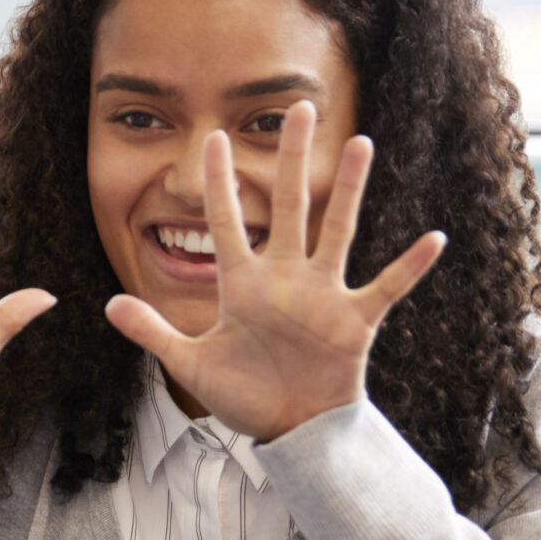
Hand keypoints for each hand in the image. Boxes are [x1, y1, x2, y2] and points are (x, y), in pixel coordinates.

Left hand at [103, 103, 444, 442]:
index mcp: (243, 286)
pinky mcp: (352, 321)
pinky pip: (385, 287)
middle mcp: (284, 279)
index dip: (220, 184)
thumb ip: (152, 331)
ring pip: (336, 230)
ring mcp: (320, 296)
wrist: (289, 430)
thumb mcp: (191, 364)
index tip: (214, 140)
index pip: (226, 224)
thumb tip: (107, 305)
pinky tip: (433, 239)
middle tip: (299, 109)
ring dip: (348, 190)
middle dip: (290, 160)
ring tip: (361, 144)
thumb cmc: (244, 396)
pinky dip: (408, 267)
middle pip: (286, 207)